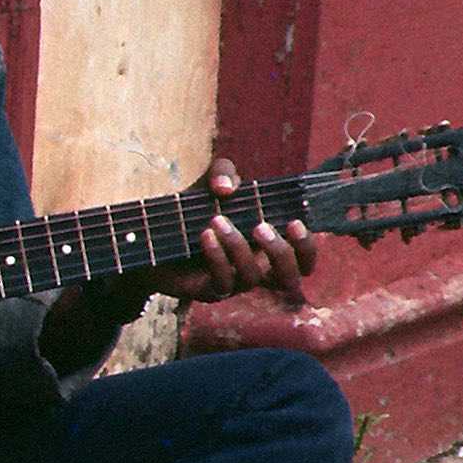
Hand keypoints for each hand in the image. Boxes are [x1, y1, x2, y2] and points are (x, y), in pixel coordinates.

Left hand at [137, 156, 318, 308]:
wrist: (156, 235)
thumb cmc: (196, 208)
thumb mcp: (211, 182)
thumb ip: (223, 172)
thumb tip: (228, 187)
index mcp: (269, 246)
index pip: (303, 259)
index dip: (306, 247)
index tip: (295, 222)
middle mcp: (258, 268)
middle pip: (289, 278)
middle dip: (280, 252)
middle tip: (260, 227)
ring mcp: (236, 283)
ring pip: (252, 276)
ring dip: (237, 246)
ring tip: (216, 220)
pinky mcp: (210, 290)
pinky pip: (223, 281)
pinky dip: (216, 256)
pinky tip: (204, 235)